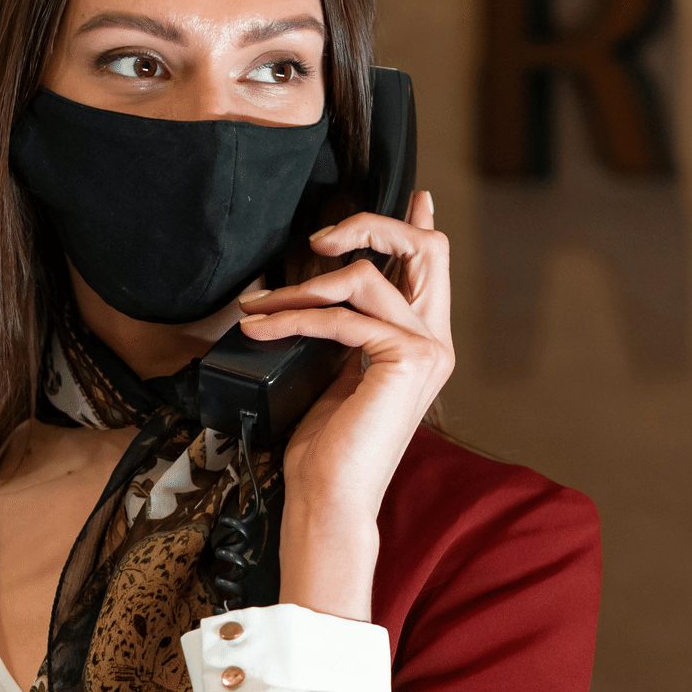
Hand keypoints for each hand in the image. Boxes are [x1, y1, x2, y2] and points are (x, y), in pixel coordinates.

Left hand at [234, 191, 453, 620]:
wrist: (329, 497)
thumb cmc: (324, 444)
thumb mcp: (331, 370)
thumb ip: (339, 329)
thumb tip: (314, 292)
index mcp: (421, 339)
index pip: (430, 265)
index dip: (417, 224)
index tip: (415, 194)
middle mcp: (436, 339)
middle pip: (423, 246)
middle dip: (369, 225)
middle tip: (316, 240)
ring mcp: (428, 348)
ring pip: (366, 277)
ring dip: (299, 289)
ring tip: (255, 310)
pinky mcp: (408, 360)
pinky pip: (343, 318)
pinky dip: (293, 319)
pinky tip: (258, 330)